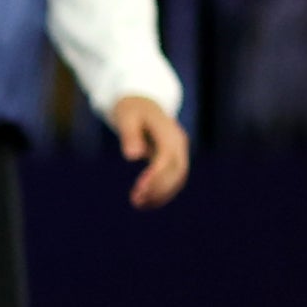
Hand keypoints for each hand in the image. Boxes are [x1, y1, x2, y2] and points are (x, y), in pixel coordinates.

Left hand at [113, 96, 190, 210]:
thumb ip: (130, 135)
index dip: (155, 175)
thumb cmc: (131, 110)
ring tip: (138, 204)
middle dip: (158, 188)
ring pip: (178, 178)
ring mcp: (179, 151)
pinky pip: (174, 179)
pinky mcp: (174, 159)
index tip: (138, 190)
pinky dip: (162, 192)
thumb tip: (132, 156)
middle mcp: (179, 142)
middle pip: (176, 170)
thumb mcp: (126, 118)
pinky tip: (146, 202)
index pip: (166, 157)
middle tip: (136, 201)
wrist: (143, 102)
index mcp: (168, 131)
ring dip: (161, 194)